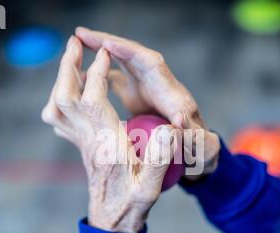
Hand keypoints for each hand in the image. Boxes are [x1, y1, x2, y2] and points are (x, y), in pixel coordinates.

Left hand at [41, 36, 176, 232]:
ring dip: (61, 80)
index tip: (105, 53)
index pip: (94, 101)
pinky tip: (69, 92)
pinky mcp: (79, 146)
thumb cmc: (134, 201)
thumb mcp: (152, 184)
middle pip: (65, 99)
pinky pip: (58, 118)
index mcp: (107, 144)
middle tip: (75, 43)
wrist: (113, 221)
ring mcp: (80, 143)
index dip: (97, 74)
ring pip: (56, 107)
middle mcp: (88, 141)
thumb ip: (160, 158)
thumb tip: (167, 130)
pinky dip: (59, 99)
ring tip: (71, 60)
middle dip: (68, 67)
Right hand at [75, 27, 220, 178]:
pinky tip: (81, 73)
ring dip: (101, 51)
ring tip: (76, 44)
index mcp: (172, 95)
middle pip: (133, 55)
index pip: (151, 64)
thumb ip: (192, 135)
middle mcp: (159, 85)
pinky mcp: (139, 96)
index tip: (108, 44)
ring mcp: (148, 89)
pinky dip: (101, 72)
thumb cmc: (202, 149)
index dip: (130, 52)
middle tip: (81, 34)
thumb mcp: (201, 145)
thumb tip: (179, 121)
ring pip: (123, 63)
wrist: (200, 150)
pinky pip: (118, 76)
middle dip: (108, 43)